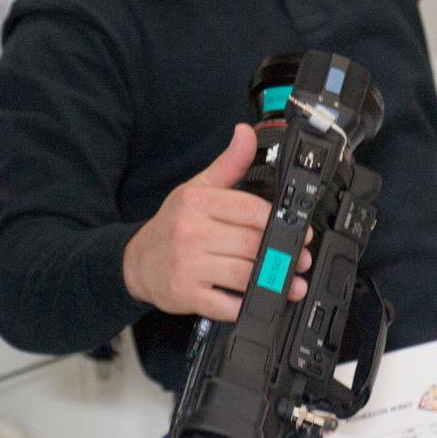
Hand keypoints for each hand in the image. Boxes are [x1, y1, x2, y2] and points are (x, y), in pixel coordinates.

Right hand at [121, 123, 312, 321]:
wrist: (136, 261)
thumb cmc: (174, 224)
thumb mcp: (198, 187)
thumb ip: (229, 163)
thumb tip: (246, 133)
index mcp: (198, 202)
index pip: (250, 209)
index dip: (280, 221)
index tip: (300, 230)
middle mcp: (191, 232)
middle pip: (251, 244)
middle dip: (282, 253)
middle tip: (300, 258)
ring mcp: (187, 265)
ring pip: (242, 274)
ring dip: (273, 281)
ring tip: (290, 282)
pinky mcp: (186, 295)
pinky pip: (225, 305)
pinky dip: (245, 305)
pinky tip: (258, 299)